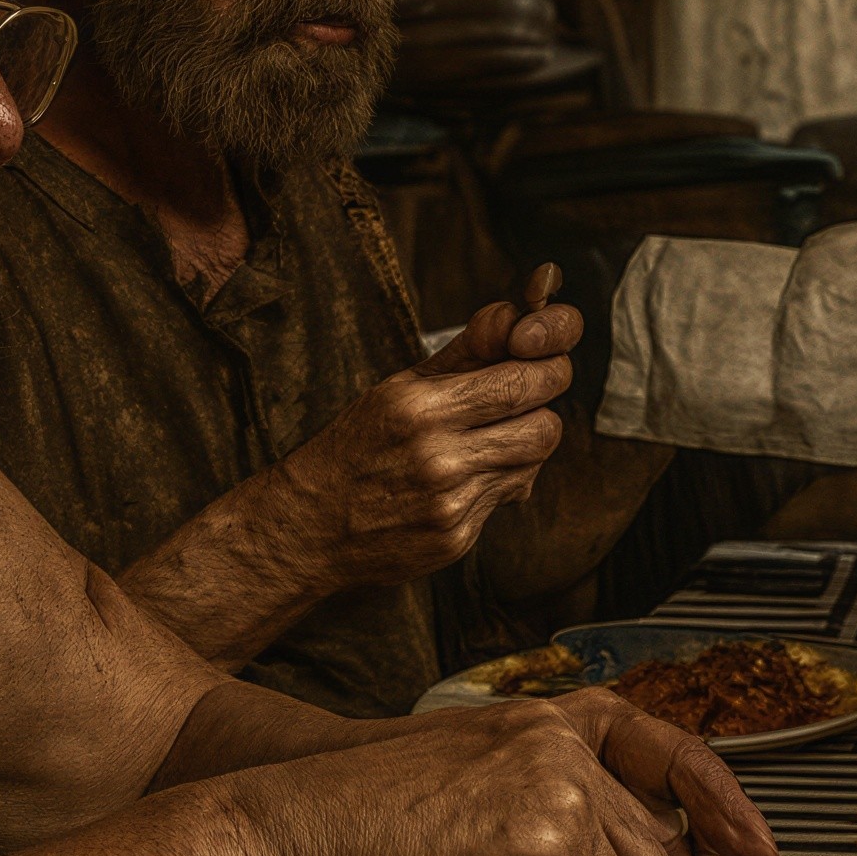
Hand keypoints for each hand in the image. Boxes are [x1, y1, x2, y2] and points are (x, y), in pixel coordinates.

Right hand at [244, 296, 584, 592]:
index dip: (548, 370)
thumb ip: (464, 354)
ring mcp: (449, 503)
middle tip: (529, 401)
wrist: (308, 526)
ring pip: (532, 465)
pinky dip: (496, 484)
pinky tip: (463, 479)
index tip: (544, 365)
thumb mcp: (398, 388)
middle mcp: (438, 457)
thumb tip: (514, 317)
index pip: (522, 382)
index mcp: (421, 407)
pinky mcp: (456, 538)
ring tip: (492, 440)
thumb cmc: (355, 447)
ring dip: (524, 448)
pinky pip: (506, 499)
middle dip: (545, 409)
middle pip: (543, 428)